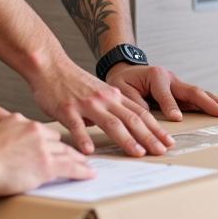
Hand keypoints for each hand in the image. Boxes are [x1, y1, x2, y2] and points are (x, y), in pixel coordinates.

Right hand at [0, 114, 95, 195]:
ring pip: (67, 153)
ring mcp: (43, 148)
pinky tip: (89, 173)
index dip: (49, 141)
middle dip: (65, 149)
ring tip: (86, 165)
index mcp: (20, 122)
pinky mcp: (47, 165)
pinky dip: (82, 171)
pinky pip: (71, 167)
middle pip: (56, 141)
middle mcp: (35, 131)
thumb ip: (1, 133)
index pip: (41, 131)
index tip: (53, 145)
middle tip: (76, 155)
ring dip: (78, 159)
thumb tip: (2, 140)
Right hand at [32, 56, 174, 156]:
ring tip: (137, 153)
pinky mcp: (67, 109)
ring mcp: (86, 104)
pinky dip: (84, 138)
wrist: (50, 65)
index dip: (156, 128)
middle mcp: (104, 99)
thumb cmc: (72, 81)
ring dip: (126, 139)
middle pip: (132, 119)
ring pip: (111, 123)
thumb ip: (110, 107)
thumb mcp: (98, 92)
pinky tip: (89, 151)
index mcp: (114, 96)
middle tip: (161, 151)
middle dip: (148, 137)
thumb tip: (119, 126)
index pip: (141, 113)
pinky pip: (77, 125)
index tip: (168, 142)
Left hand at [106, 63, 217, 119]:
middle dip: (207, 102)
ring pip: (199, 93)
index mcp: (156, 75)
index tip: (177, 119)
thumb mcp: (120, 89)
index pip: (165, 93)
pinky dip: (212, 102)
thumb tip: (146, 114)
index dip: (170, 106)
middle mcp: (171, 78)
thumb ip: (133, 101)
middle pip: (191, 90)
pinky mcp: (181, 91)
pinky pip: (197, 97)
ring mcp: (178, 84)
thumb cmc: (122, 81)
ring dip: (216, 101)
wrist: (125, 71)